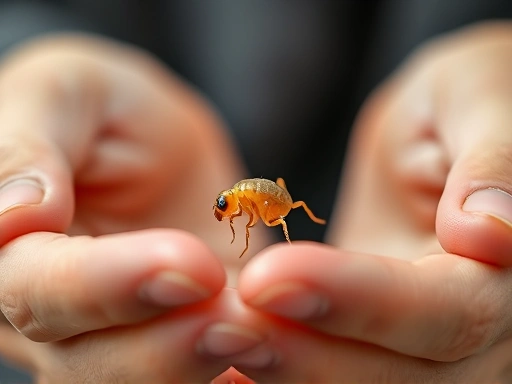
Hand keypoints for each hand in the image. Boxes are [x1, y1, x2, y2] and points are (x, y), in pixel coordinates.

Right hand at [0, 34, 266, 381]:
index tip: (191, 267)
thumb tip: (13, 219)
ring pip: (137, 382)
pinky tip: (265, 356)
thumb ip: (28, 146)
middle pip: (85, 360)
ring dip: (199, 366)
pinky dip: (225, 376)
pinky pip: (188, 376)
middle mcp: (50, 309)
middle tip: (241, 322)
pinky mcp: (168, 336)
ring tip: (260, 333)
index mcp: (11, 249)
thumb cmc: (104, 110)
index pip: (35, 288)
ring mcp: (109, 332)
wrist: (154, 144)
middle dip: (166, 348)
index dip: (107, 285)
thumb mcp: (65, 93)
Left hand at [232, 22, 511, 381]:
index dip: (358, 299)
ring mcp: (434, 344)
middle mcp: (485, 326)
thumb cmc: (462, 102)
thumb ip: (492, 161)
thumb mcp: (476, 102)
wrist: (436, 137)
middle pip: (403, 373)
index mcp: (509, 269)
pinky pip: (341, 369)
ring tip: (218, 342)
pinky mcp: (387, 338)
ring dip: (289, 372)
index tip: (269, 279)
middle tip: (223, 326)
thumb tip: (490, 235)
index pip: (447, 310)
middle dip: (308, 355)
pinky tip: (231, 370)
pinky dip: (287, 374)